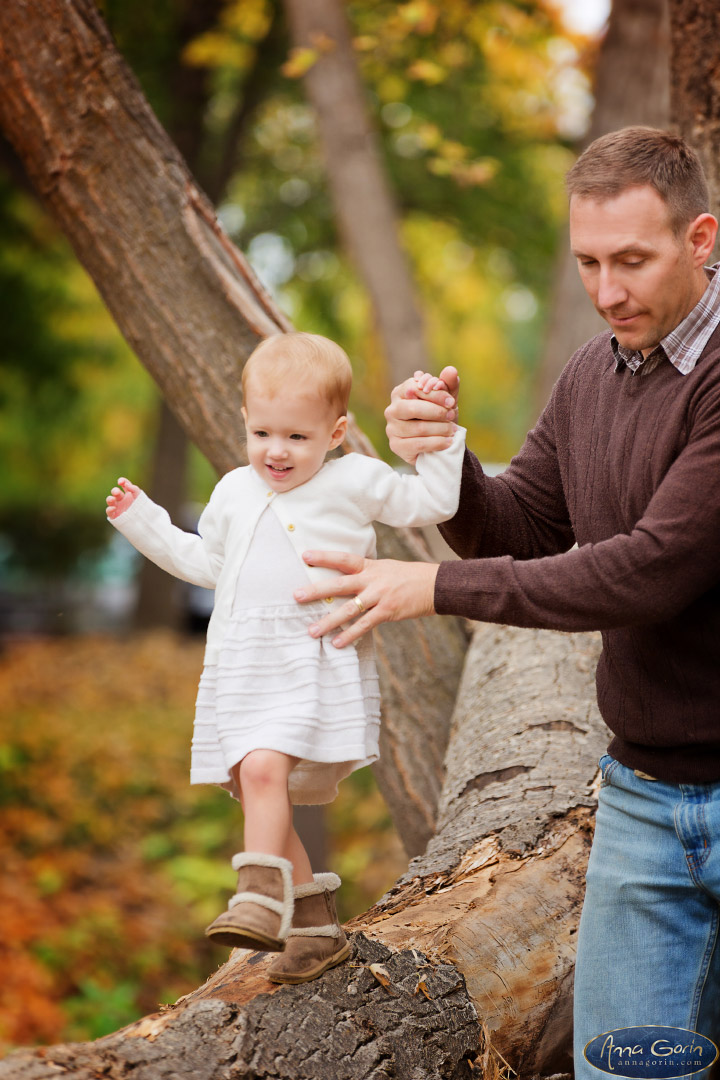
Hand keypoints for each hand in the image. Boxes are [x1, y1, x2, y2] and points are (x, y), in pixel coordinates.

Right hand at [106, 477, 139, 518]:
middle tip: (117, 493)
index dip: (122, 481)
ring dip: (110, 499)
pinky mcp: (115, 515)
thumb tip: (126, 484)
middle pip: (115, 492)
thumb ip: (134, 489)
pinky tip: (114, 508)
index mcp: (129, 494)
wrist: (144, 523)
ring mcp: (118, 507)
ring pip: (110, 500)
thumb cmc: (142, 509)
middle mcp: (122, 499)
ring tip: (113, 499)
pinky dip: (109, 509)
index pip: (124, 484)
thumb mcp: (140, 497)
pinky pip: (109, 511)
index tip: (120, 482)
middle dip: (115, 491)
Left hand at [294, 551, 438, 647]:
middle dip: (316, 591)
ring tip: (311, 631)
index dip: (324, 556)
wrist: (435, 585)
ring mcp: (380, 596)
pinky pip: (365, 625)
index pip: (344, 559)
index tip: (305, 556)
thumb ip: (365, 574)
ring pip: (349, 609)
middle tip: (296, 596)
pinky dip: (350, 635)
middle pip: (340, 584)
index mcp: (370, 566)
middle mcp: (372, 579)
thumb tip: (344, 581)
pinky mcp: (388, 611)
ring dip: (328, 621)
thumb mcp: (385, 568)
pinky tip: (337, 643)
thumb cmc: (407, 577)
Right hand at [385, 365, 459, 464]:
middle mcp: (392, 410)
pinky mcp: (396, 446)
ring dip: (440, 429)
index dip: (435, 394)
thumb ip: (449, 384)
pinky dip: (436, 443)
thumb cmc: (439, 416)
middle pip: (413, 408)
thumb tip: (451, 370)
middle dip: (436, 412)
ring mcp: (391, 429)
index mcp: (400, 393)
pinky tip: (448, 441)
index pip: (414, 388)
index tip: (451, 401)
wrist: (437, 441)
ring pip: (418, 428)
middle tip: (451, 415)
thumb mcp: (446, 399)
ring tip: (452, 429)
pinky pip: (418, 444)